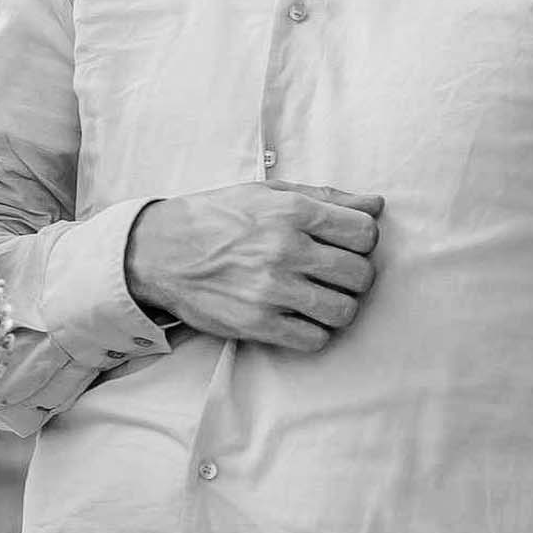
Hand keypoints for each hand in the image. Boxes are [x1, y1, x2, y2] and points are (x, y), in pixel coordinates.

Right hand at [125, 179, 382, 350]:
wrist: (156, 252)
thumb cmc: (214, 218)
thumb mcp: (265, 193)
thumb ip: (324, 198)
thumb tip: (376, 205)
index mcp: (291, 212)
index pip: (365, 232)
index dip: (360, 241)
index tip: (342, 245)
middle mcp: (285, 249)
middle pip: (361, 275)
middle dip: (353, 276)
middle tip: (330, 274)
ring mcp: (271, 289)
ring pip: (344, 311)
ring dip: (337, 307)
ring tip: (317, 298)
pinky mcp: (256, 323)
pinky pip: (315, 339)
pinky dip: (313, 332)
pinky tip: (297, 317)